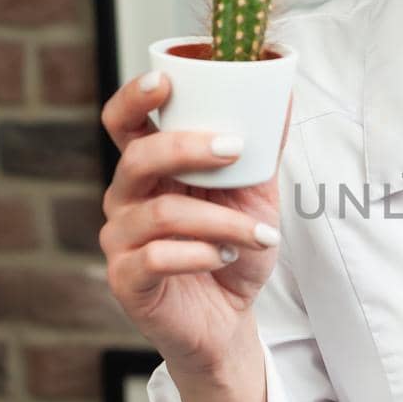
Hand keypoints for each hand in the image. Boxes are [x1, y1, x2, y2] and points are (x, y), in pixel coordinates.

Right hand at [100, 70, 291, 377]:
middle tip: (234, 148)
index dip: (134, 98)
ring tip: (259, 236)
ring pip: (162, 213)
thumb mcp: (255, 195)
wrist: (230, 319)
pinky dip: (200, 254)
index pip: (123, 123)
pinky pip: (156, 257)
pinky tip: (226, 257)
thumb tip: (282, 91)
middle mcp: (125, 199)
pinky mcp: (126, 280)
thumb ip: (262, 148)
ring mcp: (120, 240)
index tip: (165, 82)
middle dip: (187, 149)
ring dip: (221, 222)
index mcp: (150, 170)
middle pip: (137, 159)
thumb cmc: (233, 251)